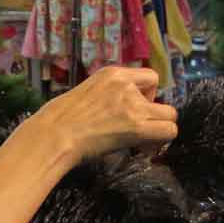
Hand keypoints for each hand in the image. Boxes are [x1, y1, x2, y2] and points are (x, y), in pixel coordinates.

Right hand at [33, 66, 178, 163]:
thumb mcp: (85, 93)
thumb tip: (117, 112)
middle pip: (162, 95)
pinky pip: (169, 131)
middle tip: (138, 127)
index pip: (150, 77)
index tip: (135, 110)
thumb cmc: (58, 120)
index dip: (148, 95)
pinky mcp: (136, 127)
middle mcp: (126, 85)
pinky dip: (161, 142)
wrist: (53, 135)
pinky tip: (144, 148)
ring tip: (142, 141)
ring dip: (159, 128)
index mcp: (113, 73)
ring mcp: (133, 105)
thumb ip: (107, 96)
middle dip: (154, 112)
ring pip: (170, 115)